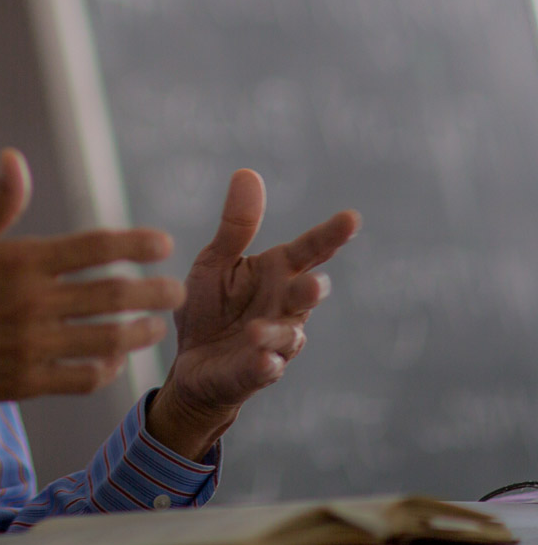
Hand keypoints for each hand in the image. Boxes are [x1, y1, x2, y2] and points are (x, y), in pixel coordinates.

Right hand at [0, 149, 185, 445]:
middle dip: (155, 292)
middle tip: (177, 291)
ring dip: (139, 333)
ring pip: (106, 339)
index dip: (136, 243)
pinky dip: (104, 371)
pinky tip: (114, 362)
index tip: (163, 243)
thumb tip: (15, 157)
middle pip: (113, 294)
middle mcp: (32, 303)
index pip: (95, 247)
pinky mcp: (23, 382)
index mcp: (20, 261)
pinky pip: (79, 379)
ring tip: (156, 328)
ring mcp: (30, 346)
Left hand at [148, 169, 360, 459]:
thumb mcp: (217, 260)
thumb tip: (247, 172)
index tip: (351, 218)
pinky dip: (264, 366)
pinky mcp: (254, 372)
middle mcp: (284, 306)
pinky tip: (262, 362)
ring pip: (286, 336)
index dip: (330, 235)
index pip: (309, 251)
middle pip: (305, 295)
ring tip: (256, 329)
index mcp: (276, 272)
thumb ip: (236, 225)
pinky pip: (264, 370)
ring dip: (276, 332)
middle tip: (313, 282)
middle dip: (310, 290)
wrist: (193, 361)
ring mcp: (273, 342)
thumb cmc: (211, 306)